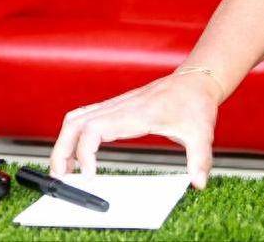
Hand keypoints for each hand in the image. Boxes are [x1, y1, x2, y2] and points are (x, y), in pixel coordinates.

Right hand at [49, 70, 222, 189]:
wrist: (198, 80)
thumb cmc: (196, 102)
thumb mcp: (202, 133)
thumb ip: (200, 159)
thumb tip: (199, 182)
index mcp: (138, 113)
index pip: (95, 128)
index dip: (84, 153)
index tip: (89, 175)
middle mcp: (122, 106)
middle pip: (75, 122)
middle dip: (61, 150)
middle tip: (62, 177)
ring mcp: (117, 104)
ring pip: (76, 118)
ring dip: (64, 142)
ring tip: (65, 169)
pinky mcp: (117, 106)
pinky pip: (86, 116)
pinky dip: (74, 134)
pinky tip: (78, 153)